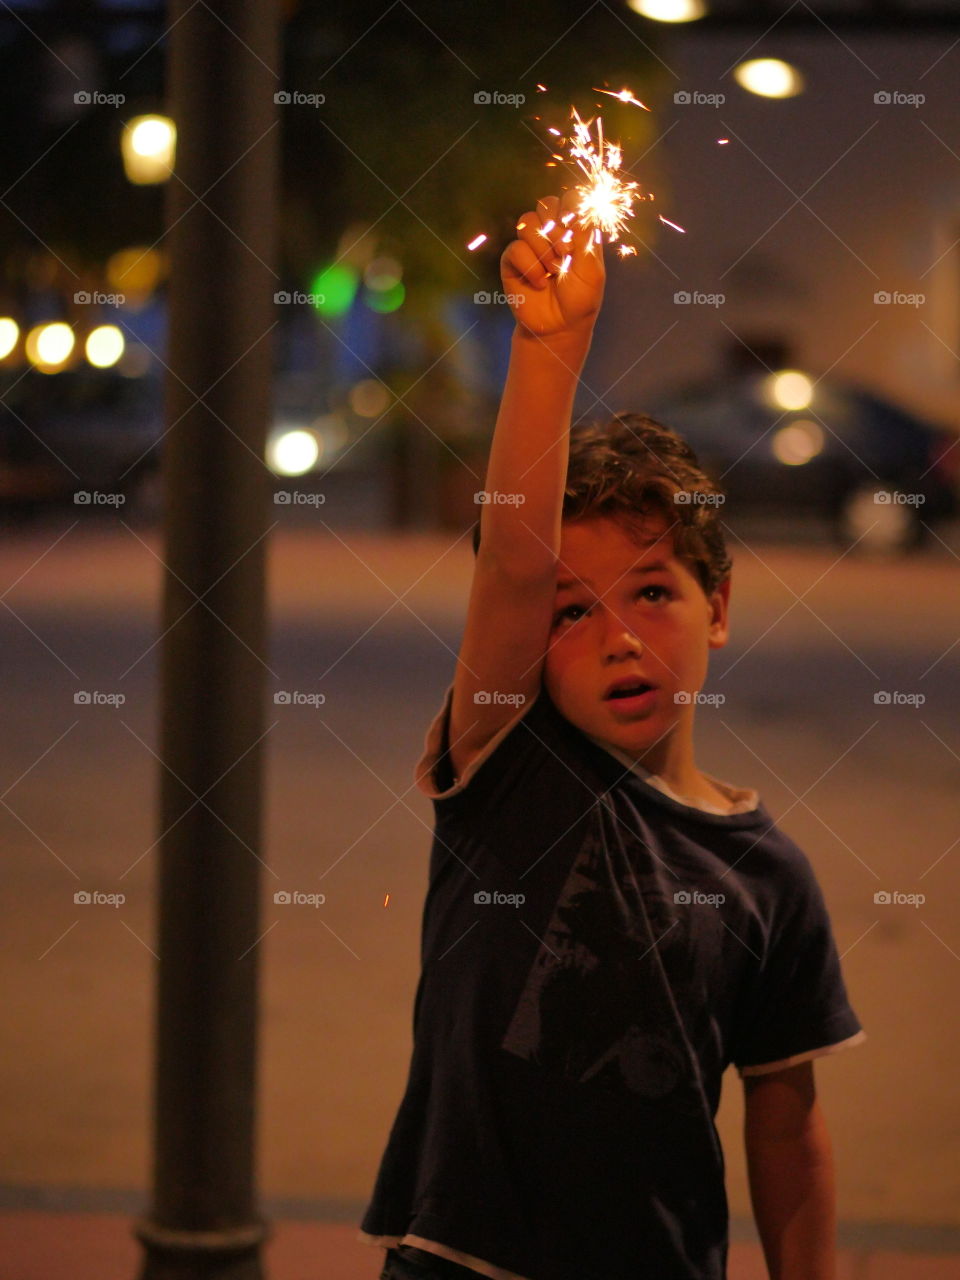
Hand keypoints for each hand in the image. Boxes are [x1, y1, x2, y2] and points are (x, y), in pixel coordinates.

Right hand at [500, 190, 604, 340]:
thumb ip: (586, 233)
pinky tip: (539, 283)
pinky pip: (515, 248)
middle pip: (546, 203)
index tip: (576, 232)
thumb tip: (580, 200)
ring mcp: (530, 245)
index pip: (570, 198)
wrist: (560, 327)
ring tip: (553, 272)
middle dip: (557, 230)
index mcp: (574, 229)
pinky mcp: (512, 260)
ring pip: (528, 221)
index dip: (571, 209)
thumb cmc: (580, 298)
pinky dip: (530, 267)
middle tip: (565, 255)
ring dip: (543, 249)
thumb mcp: (592, 266)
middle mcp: (551, 233)